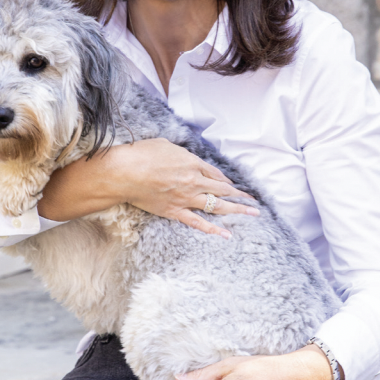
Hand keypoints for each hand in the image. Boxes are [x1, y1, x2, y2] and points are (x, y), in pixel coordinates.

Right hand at [39, 138, 258, 237]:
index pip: (215, 173)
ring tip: (252, 214)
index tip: (232, 185)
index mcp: (193, 163)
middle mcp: (194, 181)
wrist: (125, 172)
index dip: (225, 180)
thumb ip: (181, 154)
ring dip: (237, 210)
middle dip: (240, 195)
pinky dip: (213, 229)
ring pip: (217, 205)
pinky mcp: (175, 211)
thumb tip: (186, 160)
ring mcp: (186, 198)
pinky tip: (227, 234)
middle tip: (253, 201)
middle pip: (223, 189)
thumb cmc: (142, 154)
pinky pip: (198, 222)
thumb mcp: (166, 145)